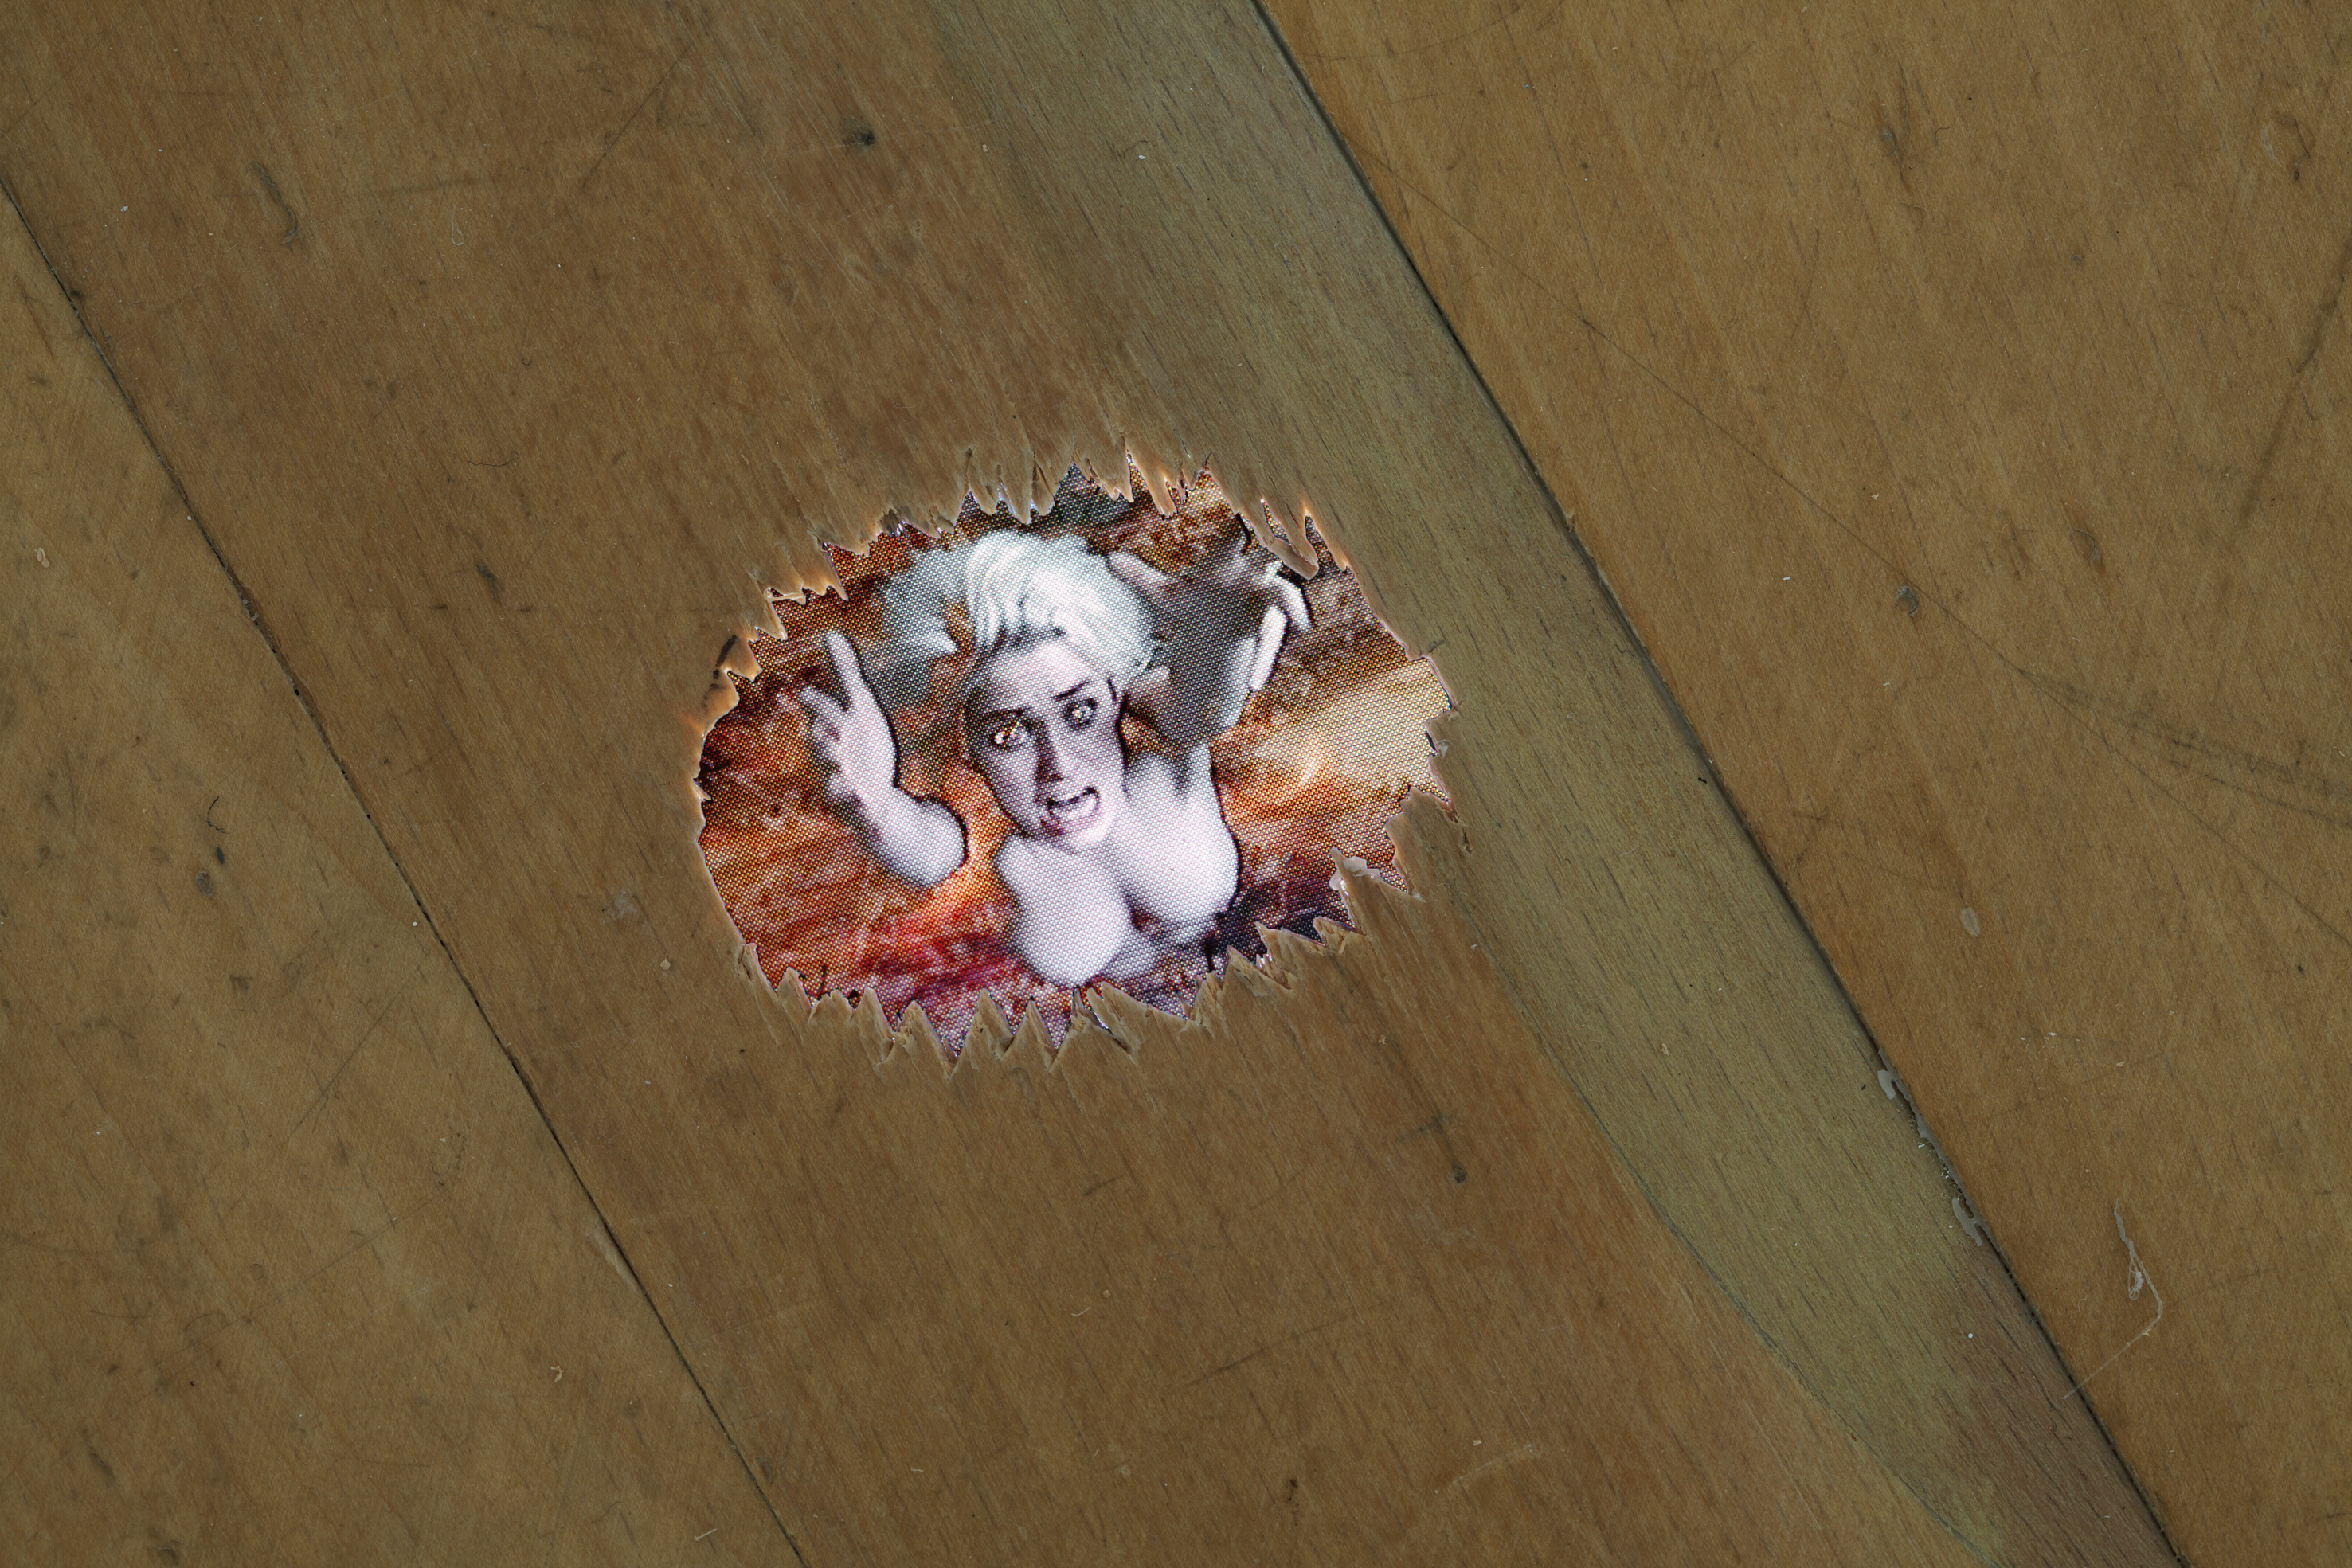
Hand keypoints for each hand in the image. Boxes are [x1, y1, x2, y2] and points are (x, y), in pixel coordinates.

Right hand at [799, 631, 898, 822]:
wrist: (876, 797)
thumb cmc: (863, 746)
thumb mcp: (860, 707)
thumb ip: (846, 673)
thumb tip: (831, 634)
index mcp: (832, 736)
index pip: (822, 717)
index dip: (816, 707)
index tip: (807, 693)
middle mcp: (835, 763)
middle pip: (825, 751)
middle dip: (824, 743)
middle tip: (831, 734)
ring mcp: (848, 789)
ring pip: (837, 787)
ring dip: (840, 783)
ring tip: (848, 778)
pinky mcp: (865, 811)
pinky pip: (862, 813)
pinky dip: (864, 810)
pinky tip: (869, 802)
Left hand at [1110, 532, 1309, 744]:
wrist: (1214, 633)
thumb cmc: (1192, 605)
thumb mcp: (1165, 598)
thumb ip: (1140, 578)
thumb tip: (1108, 561)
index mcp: (1225, 559)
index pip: (1240, 531)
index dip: (1247, 518)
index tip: (1252, 505)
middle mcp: (1250, 572)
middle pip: (1270, 551)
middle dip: (1281, 542)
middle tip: (1286, 532)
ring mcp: (1265, 595)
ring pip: (1283, 588)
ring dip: (1290, 589)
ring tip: (1298, 587)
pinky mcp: (1272, 618)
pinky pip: (1287, 616)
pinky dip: (1295, 617)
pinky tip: (1302, 625)